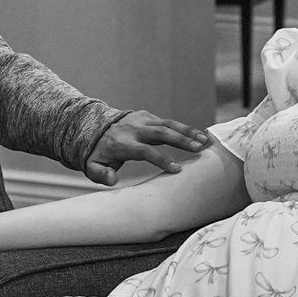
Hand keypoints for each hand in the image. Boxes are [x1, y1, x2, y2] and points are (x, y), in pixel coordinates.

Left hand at [85, 111, 210, 185]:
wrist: (96, 128)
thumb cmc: (98, 154)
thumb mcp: (93, 167)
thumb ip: (100, 175)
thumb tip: (112, 179)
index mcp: (123, 144)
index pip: (145, 151)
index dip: (161, 160)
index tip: (176, 170)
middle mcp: (134, 129)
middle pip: (161, 133)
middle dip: (181, 140)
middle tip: (199, 149)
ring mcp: (141, 120)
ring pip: (168, 124)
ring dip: (188, 132)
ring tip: (205, 141)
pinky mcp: (147, 117)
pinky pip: (168, 122)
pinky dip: (184, 129)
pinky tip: (198, 136)